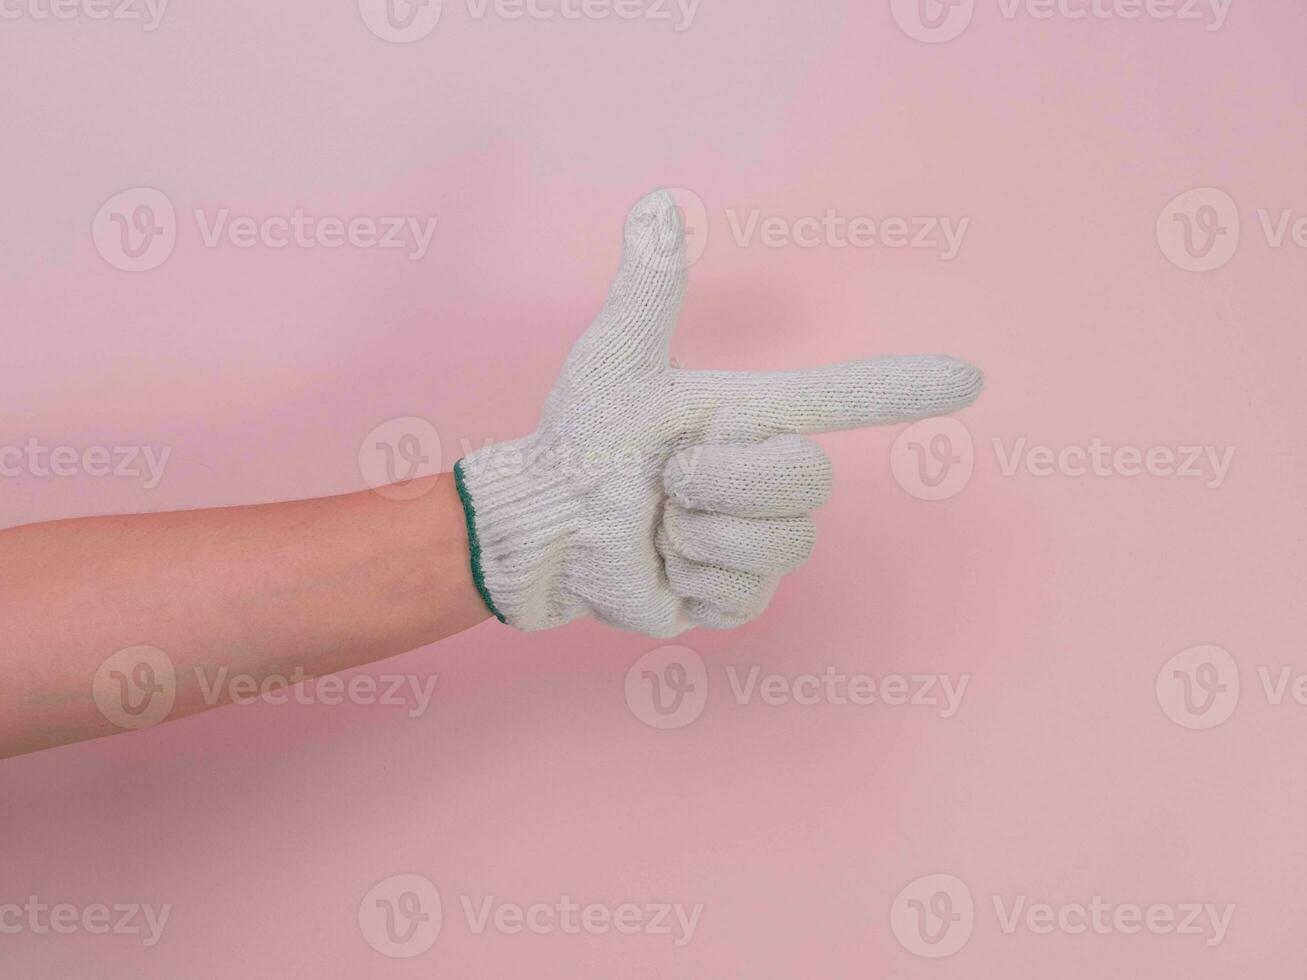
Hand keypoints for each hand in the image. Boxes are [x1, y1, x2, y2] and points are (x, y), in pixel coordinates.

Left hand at [454, 190, 983, 636]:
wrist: (545, 525)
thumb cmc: (580, 435)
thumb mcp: (616, 362)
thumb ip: (650, 290)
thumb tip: (659, 202)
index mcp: (754, 416)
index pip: (845, 399)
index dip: (903, 389)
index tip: (971, 377)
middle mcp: (768, 477)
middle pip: (809, 478)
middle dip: (725, 477)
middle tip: (671, 478)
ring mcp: (758, 542)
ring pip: (785, 543)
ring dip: (703, 531)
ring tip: (662, 522)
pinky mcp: (737, 598)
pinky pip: (747, 594)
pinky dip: (690, 578)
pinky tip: (662, 567)